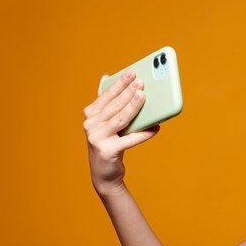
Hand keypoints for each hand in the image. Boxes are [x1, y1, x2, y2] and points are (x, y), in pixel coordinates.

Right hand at [83, 69, 159, 195]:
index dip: (120, 83)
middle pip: (114, 105)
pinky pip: (129, 140)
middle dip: (128, 92)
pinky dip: (143, 134)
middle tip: (141, 81)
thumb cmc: (108, 141)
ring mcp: (97, 138)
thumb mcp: (104, 121)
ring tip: (144, 96)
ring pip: (120, 119)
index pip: (106, 95)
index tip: (132, 72)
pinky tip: (155, 127)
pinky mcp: (108, 151)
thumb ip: (105, 100)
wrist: (104, 172)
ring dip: (133, 107)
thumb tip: (105, 76)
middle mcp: (91, 125)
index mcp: (90, 114)